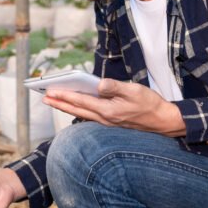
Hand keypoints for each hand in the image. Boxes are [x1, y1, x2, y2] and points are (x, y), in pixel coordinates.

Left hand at [43, 78, 185, 135]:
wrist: (163, 121)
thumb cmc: (150, 104)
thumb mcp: (134, 90)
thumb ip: (115, 87)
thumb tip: (98, 84)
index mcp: (108, 110)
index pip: (81, 101)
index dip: (64, 96)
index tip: (50, 92)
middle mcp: (105, 118)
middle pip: (76, 110)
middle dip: (59, 103)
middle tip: (44, 98)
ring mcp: (107, 122)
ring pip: (81, 114)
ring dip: (66, 107)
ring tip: (54, 101)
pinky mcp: (111, 122)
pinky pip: (89, 116)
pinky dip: (78, 110)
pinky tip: (74, 106)